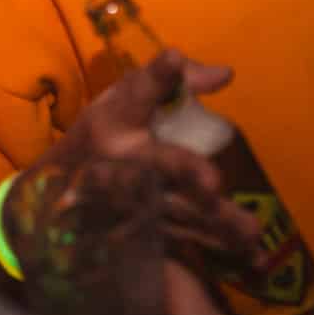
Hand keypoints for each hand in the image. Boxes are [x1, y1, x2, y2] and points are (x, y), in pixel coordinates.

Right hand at [37, 50, 261, 264]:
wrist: (62, 188)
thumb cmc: (107, 129)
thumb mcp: (127, 96)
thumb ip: (171, 81)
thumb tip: (226, 75)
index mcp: (116, 122)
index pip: (135, 93)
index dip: (156, 77)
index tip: (172, 58)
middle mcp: (121, 162)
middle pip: (157, 165)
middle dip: (184, 172)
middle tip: (212, 183)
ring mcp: (133, 201)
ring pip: (176, 210)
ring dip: (212, 222)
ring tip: (250, 230)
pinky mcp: (146, 229)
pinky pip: (185, 238)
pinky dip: (216, 247)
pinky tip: (251, 256)